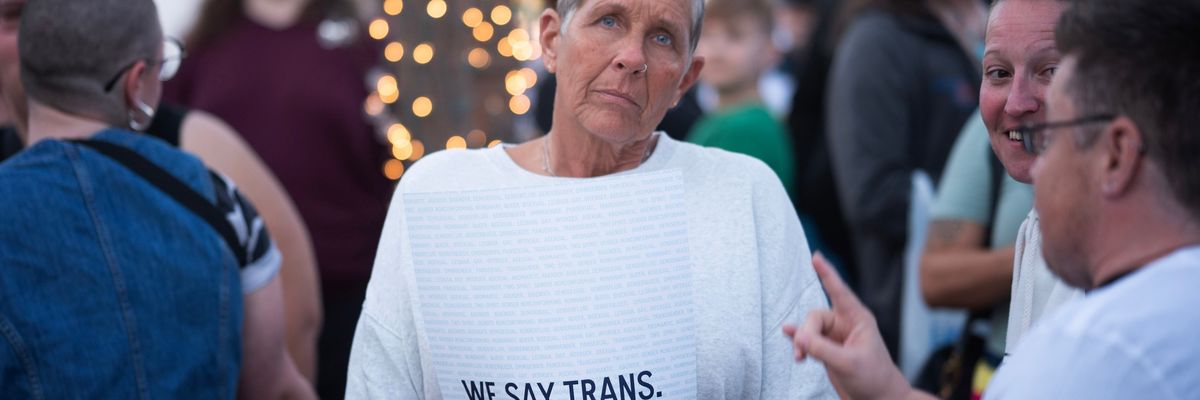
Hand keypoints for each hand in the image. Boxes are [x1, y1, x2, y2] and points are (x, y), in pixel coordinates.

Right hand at [782, 253, 917, 399]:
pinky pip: (808, 340)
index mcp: (858, 319)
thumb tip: (799, 338)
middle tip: (803, 352)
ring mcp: (835, 338)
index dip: (827, 273)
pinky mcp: (827, 351)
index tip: (816, 256)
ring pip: (809, 330)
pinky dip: (798, 340)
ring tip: (799, 358)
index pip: (839, 291)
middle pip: (816, 317)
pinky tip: (789, 336)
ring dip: (802, 343)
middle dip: (807, 333)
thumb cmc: (874, 379)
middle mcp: (846, 325)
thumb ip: (822, 349)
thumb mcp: (848, 363)